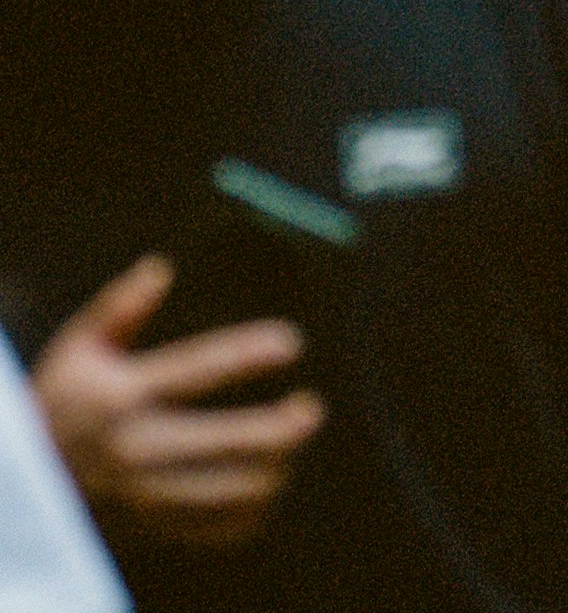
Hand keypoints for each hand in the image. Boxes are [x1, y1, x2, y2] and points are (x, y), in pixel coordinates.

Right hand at [34, 256, 323, 548]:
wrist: (27, 486)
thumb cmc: (58, 406)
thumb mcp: (76, 349)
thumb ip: (119, 308)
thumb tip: (159, 268)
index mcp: (124, 396)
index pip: (197, 371)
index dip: (247, 355)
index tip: (290, 343)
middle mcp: (138, 449)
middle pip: (224, 444)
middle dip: (278, 430)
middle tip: (311, 410)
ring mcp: (146, 495)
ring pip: (227, 493)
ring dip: (272, 470)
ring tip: (294, 443)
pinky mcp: (151, 526)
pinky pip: (213, 529)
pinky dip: (249, 510)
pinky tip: (266, 484)